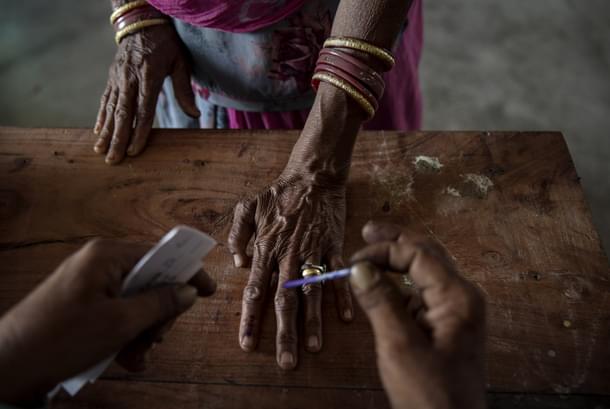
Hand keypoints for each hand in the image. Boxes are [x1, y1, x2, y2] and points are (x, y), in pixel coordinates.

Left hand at [0, 239, 214, 404]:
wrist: (8, 368)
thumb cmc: (62, 339)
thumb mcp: (120, 323)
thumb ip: (160, 304)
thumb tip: (189, 291)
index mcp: (107, 256)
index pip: (159, 254)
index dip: (186, 272)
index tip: (209, 289)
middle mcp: (99, 263)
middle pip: (150, 281)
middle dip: (158, 314)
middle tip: (155, 339)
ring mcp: (89, 284)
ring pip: (136, 301)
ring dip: (143, 330)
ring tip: (136, 356)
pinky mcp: (82, 305)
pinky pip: (118, 313)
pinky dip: (126, 335)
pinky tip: (126, 359)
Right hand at [94, 24, 199, 164]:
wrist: (142, 23)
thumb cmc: (166, 45)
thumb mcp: (180, 62)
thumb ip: (183, 89)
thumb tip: (195, 114)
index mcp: (148, 76)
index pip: (143, 110)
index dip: (139, 132)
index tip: (135, 151)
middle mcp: (129, 79)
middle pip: (123, 114)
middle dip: (117, 139)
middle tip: (113, 160)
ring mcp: (118, 78)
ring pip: (110, 109)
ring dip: (105, 132)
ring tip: (100, 151)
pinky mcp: (112, 77)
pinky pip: (105, 99)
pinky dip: (100, 117)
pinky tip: (98, 132)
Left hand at [228, 171, 352, 369]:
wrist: (313, 175)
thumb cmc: (280, 192)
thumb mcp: (248, 206)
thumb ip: (238, 234)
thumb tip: (238, 262)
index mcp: (266, 248)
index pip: (255, 290)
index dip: (251, 319)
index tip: (247, 344)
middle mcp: (288, 255)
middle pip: (285, 301)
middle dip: (284, 333)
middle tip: (286, 361)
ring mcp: (313, 252)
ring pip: (311, 293)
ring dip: (313, 322)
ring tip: (313, 348)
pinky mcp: (333, 246)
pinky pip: (337, 275)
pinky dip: (341, 296)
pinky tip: (345, 318)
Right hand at [349, 221, 485, 408]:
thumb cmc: (429, 393)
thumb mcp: (399, 345)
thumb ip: (380, 302)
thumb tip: (359, 267)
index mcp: (458, 297)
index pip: (419, 255)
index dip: (385, 250)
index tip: (354, 259)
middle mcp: (461, 297)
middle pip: (427, 255)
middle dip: (396, 242)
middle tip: (368, 231)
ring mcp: (454, 312)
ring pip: (424, 273)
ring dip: (397, 262)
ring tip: (369, 253)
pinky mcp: (444, 326)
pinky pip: (421, 294)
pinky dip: (399, 285)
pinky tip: (380, 286)